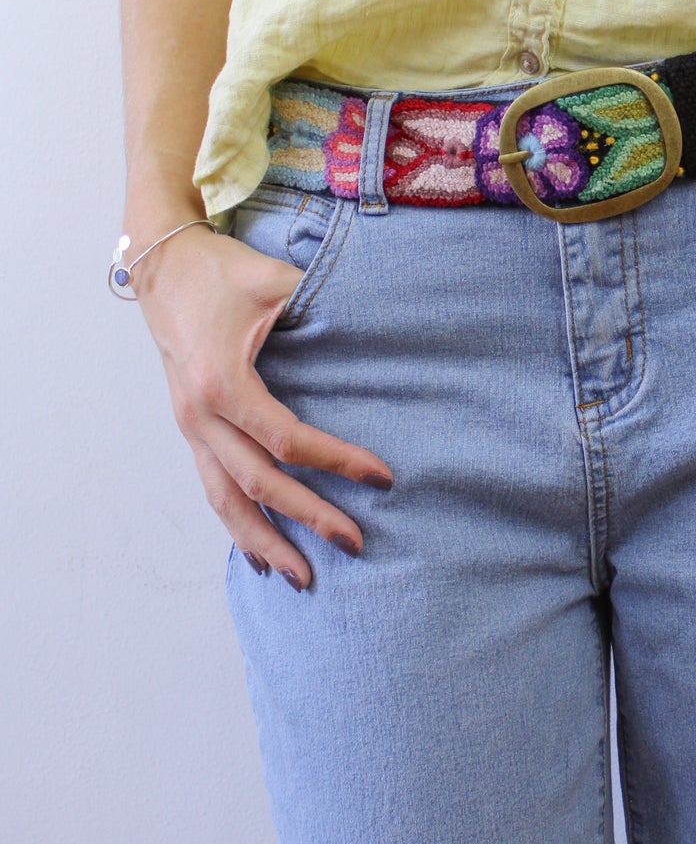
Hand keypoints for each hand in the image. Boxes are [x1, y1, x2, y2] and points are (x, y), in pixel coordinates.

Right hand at [131, 220, 392, 589]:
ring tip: (305, 579)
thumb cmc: (222, 271)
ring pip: (226, 500)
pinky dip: (237, 524)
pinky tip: (261, 554)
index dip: (337, 460)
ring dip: (265, 541)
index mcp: (222, 381)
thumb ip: (322, 304)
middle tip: (356, 544)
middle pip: (258, 483)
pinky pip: (213, 488)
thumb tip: (384, 324)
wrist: (162, 265)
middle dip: (308, 518)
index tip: (382, 476)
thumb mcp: (275, 279)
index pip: (287, 438)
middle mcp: (200, 415)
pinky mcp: (191, 428)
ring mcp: (191, 426)